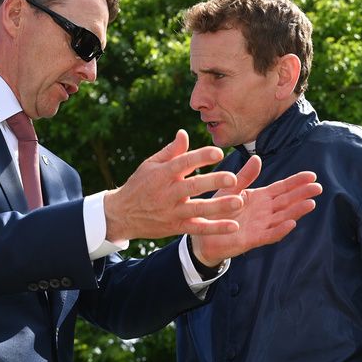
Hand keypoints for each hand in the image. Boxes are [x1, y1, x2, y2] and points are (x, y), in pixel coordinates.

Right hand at [103, 130, 245, 240]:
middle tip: (233, 178)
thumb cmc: (140, 185)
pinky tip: (234, 226)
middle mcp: (167, 193)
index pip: (183, 163)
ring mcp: (172, 212)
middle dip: (214, 182)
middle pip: (193, 186)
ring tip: (239, 202)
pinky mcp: (176, 227)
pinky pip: (198, 228)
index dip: (200, 157)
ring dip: (219, 206)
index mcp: (162, 174)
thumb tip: (184, 133)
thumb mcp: (151, 165)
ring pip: (198, 209)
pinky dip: (216, 228)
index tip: (218, 152)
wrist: (121, 215)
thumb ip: (171, 151)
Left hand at [191, 155, 322, 265]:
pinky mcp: (253, 239)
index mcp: (260, 198)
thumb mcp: (230, 189)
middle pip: (287, 202)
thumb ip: (245, 177)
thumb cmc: (216, 211)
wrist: (202, 235)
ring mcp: (260, 226)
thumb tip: (258, 158)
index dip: (296, 182)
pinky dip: (281, 230)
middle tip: (318, 187)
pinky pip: (269, 235)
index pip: (282, 188)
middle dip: (302, 195)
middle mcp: (264, 212)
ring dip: (296, 211)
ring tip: (311, 203)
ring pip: (282, 217)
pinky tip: (292, 223)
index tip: (312, 175)